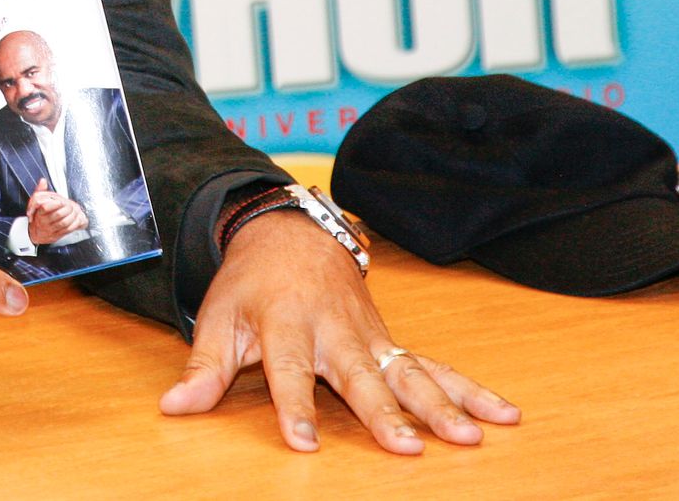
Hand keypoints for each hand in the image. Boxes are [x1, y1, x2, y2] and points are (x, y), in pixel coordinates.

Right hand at [25, 177, 88, 243]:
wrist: (36, 233)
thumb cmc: (38, 215)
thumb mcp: (36, 202)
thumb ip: (40, 190)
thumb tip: (43, 181)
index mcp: (39, 213)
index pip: (45, 208)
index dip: (55, 204)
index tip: (61, 201)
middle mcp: (44, 222)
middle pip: (58, 215)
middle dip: (67, 208)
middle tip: (71, 205)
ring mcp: (51, 229)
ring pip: (64, 223)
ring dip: (73, 216)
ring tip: (76, 210)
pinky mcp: (58, 235)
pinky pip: (68, 230)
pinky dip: (75, 224)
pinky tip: (78, 219)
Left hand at [159, 209, 520, 453]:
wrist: (291, 232)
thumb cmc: (250, 283)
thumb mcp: (216, 317)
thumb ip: (202, 367)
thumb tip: (173, 409)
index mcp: (285, 323)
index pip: (288, 372)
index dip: (293, 407)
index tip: (303, 443)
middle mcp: (332, 329)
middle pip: (360, 375)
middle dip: (384, 412)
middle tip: (408, 446)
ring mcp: (368, 334)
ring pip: (409, 371)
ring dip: (442, 404)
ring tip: (473, 436)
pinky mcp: (390, 340)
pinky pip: (435, 365)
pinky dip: (470, 388)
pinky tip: (505, 413)